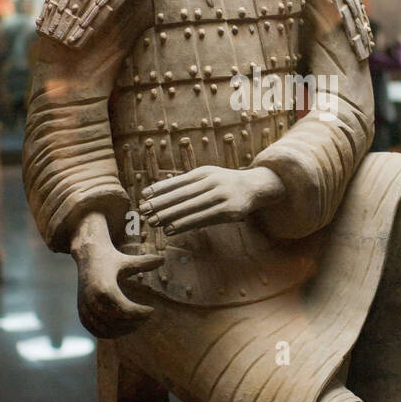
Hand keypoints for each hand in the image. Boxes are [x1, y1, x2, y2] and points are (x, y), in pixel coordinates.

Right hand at [70, 214, 162, 337]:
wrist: (87, 256)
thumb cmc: (110, 258)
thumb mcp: (127, 261)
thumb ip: (145, 262)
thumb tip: (163, 259)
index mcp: (105, 287)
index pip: (124, 309)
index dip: (140, 313)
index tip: (151, 310)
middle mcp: (92, 299)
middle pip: (116, 321)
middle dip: (133, 323)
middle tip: (145, 318)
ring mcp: (85, 307)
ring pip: (105, 329)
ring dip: (123, 330)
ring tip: (136, 323)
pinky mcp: (82, 311)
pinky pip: (95, 330)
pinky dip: (109, 333)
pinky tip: (122, 328)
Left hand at [139, 166, 283, 235]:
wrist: (257, 186)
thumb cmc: (226, 183)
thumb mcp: (208, 177)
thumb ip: (188, 184)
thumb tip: (159, 193)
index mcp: (204, 172)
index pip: (178, 181)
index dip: (160, 189)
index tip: (144, 196)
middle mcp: (212, 181)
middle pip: (182, 194)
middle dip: (161, 203)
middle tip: (144, 211)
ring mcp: (222, 196)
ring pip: (191, 207)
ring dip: (170, 216)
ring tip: (153, 222)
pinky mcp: (230, 211)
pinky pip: (203, 219)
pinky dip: (185, 224)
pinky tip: (171, 229)